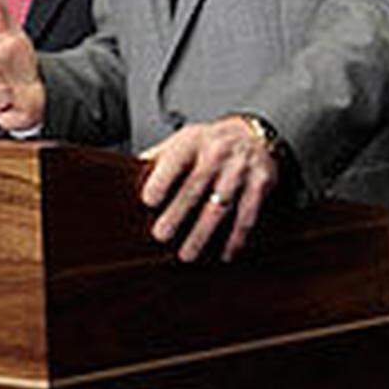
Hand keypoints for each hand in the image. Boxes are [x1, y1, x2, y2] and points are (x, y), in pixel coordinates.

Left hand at [140, 117, 278, 261]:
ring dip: (203, 233)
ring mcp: (240, 170)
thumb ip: (158, 157)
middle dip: (177, 214)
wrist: (252, 134)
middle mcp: (218, 153)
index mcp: (193, 142)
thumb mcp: (183, 140)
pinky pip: (247, 215)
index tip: (148, 201)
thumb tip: (129, 174)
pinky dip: (236, 238)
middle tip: (161, 235)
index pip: (175, 160)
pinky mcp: (260, 184)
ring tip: (187, 254)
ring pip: (220, 206)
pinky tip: (225, 253)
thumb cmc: (208, 143)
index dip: (162, 180)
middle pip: (195, 187)